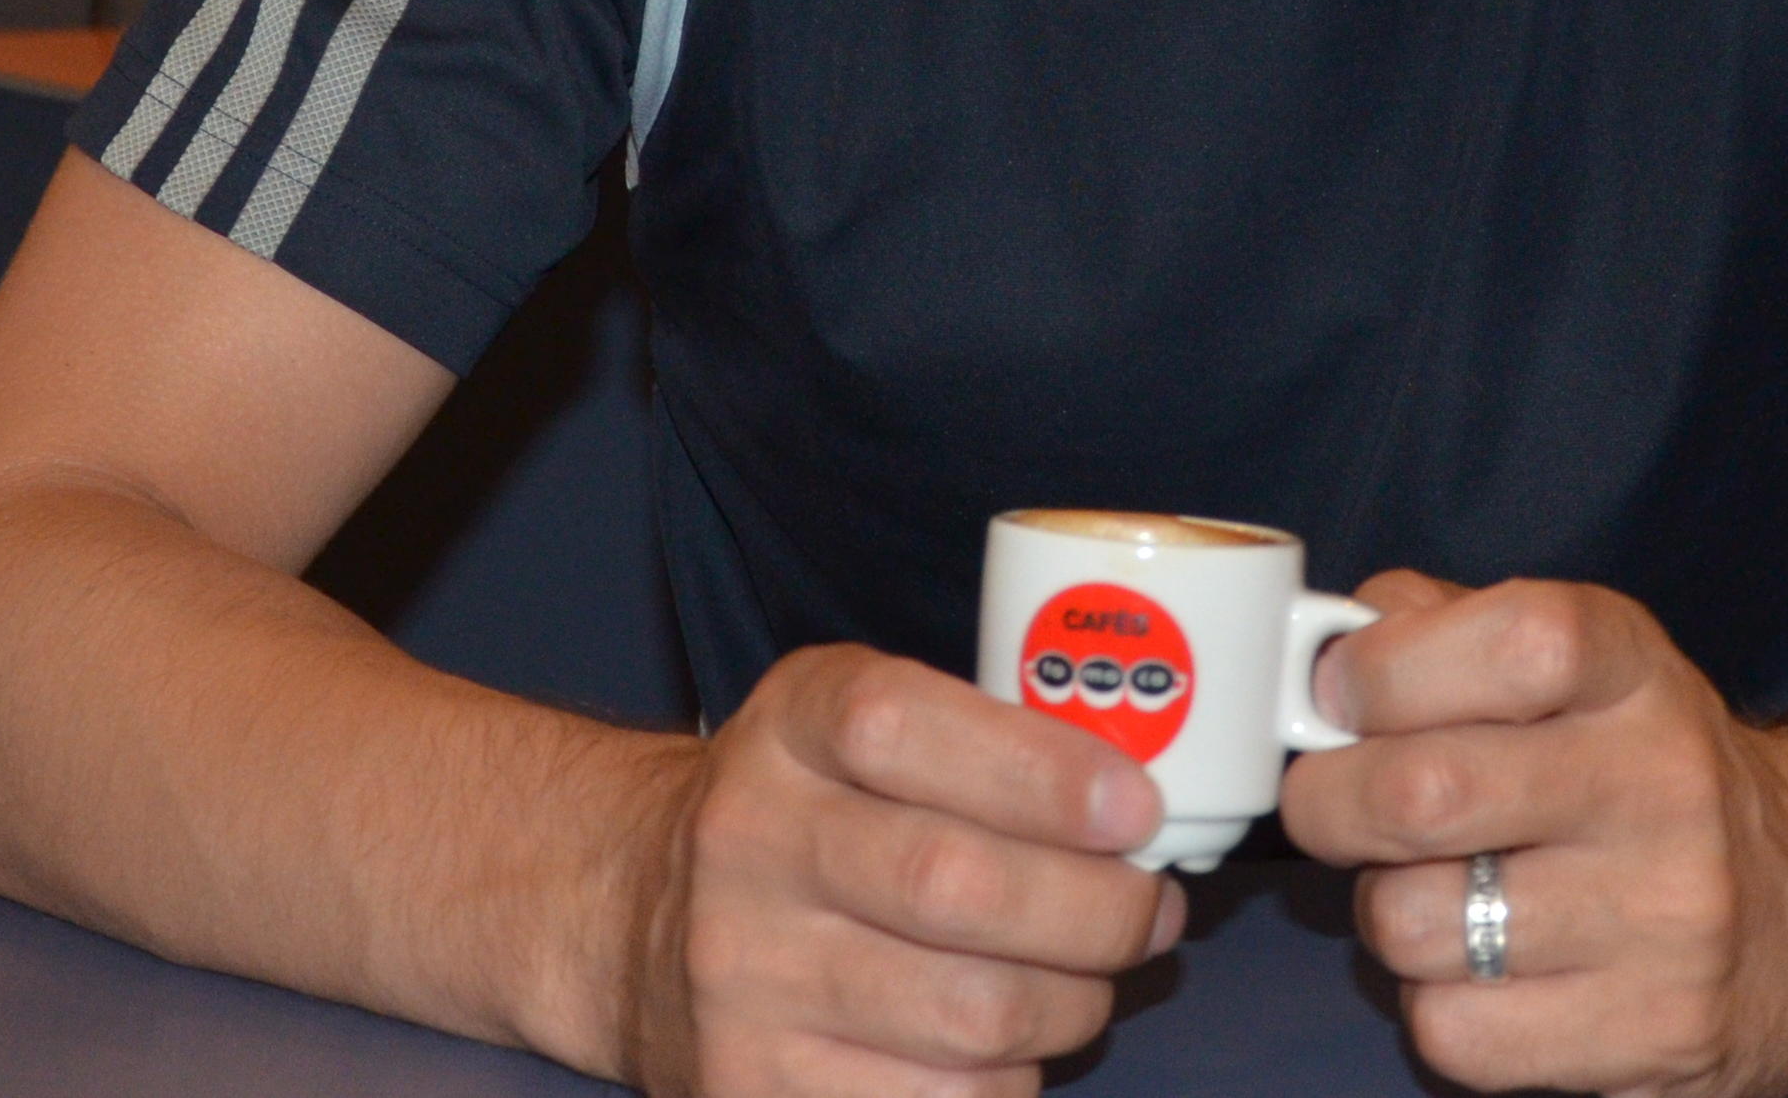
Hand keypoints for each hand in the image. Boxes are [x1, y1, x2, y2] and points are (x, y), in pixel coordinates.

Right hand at [621, 644, 1185, 1097]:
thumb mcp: (857, 726)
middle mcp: (748, 844)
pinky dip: (1007, 1082)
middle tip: (1148, 909)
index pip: (902, 726)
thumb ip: (983, 740)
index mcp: (788, 728)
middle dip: (1098, 910)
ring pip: (970, 1016)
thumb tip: (1141, 812)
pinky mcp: (753, 1087)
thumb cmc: (806, 815)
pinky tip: (1005, 1045)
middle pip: (957, 885)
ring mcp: (743, 977)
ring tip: (1086, 981)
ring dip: (1072, 1005)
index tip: (1135, 809)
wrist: (638, 918)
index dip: (1039, 771)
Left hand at [1284, 576, 1787, 1097]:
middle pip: (1418, 796)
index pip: (1503, 641)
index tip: (1346, 699)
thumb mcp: (1581, 660)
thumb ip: (1443, 627)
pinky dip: (1439, 1007)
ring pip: (1411, 925)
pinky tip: (1490, 973)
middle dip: (1329, 803)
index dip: (1382, 671)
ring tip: (1440, 893)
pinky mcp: (1654, 1035)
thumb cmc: (1647, 767)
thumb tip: (1319, 656)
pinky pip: (1454, 1031)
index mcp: (1632, 669)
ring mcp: (1665, 919)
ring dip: (1387, 914)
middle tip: (1335, 806)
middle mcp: (1661, 785)